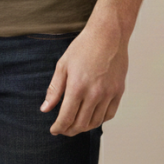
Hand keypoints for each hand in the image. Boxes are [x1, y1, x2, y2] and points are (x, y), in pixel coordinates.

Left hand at [39, 16, 128, 136]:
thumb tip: (45, 109)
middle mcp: (94, 94)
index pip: (66, 117)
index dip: (58, 127)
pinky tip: (92, 116)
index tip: (54, 129)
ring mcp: (108, 94)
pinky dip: (99, 120)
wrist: (107, 34)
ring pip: (95, 122)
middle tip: (63, 129)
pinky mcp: (118, 92)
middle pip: (80, 124)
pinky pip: (109, 115)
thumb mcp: (63, 64)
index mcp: (77, 86)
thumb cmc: (84, 46)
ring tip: (76, 124)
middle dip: (69, 130)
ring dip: (84, 127)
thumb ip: (54, 89)